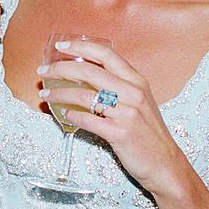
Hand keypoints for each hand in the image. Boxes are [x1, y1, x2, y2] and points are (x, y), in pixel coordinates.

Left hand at [38, 38, 185, 195]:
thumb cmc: (148, 132)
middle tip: (43, 71)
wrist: (165, 163)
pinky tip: (62, 113)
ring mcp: (127, 113)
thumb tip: (85, 74)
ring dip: (59, 93)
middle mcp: (133, 93)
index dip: (80, 46)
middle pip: (89, 71)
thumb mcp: (139, 101)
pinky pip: (88, 120)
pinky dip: (71, 116)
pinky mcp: (120, 133)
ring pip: (84, 95)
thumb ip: (119, 86)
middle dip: (60, 68)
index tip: (61, 45)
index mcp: (136, 81)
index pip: (105, 54)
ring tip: (45, 94)